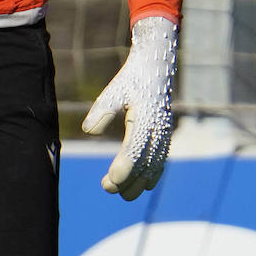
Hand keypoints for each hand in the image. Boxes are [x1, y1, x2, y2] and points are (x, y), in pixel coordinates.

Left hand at [82, 16, 176, 199]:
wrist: (156, 64)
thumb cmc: (132, 78)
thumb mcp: (114, 90)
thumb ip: (102, 110)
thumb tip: (89, 131)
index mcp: (145, 119)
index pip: (134, 154)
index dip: (121, 172)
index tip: (107, 182)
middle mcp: (158, 129)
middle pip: (144, 166)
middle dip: (127, 183)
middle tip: (107, 188)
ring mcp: (164, 133)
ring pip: (154, 167)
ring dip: (138, 183)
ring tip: (120, 191)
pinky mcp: (166, 133)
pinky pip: (162, 160)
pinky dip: (152, 175)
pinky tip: (141, 185)